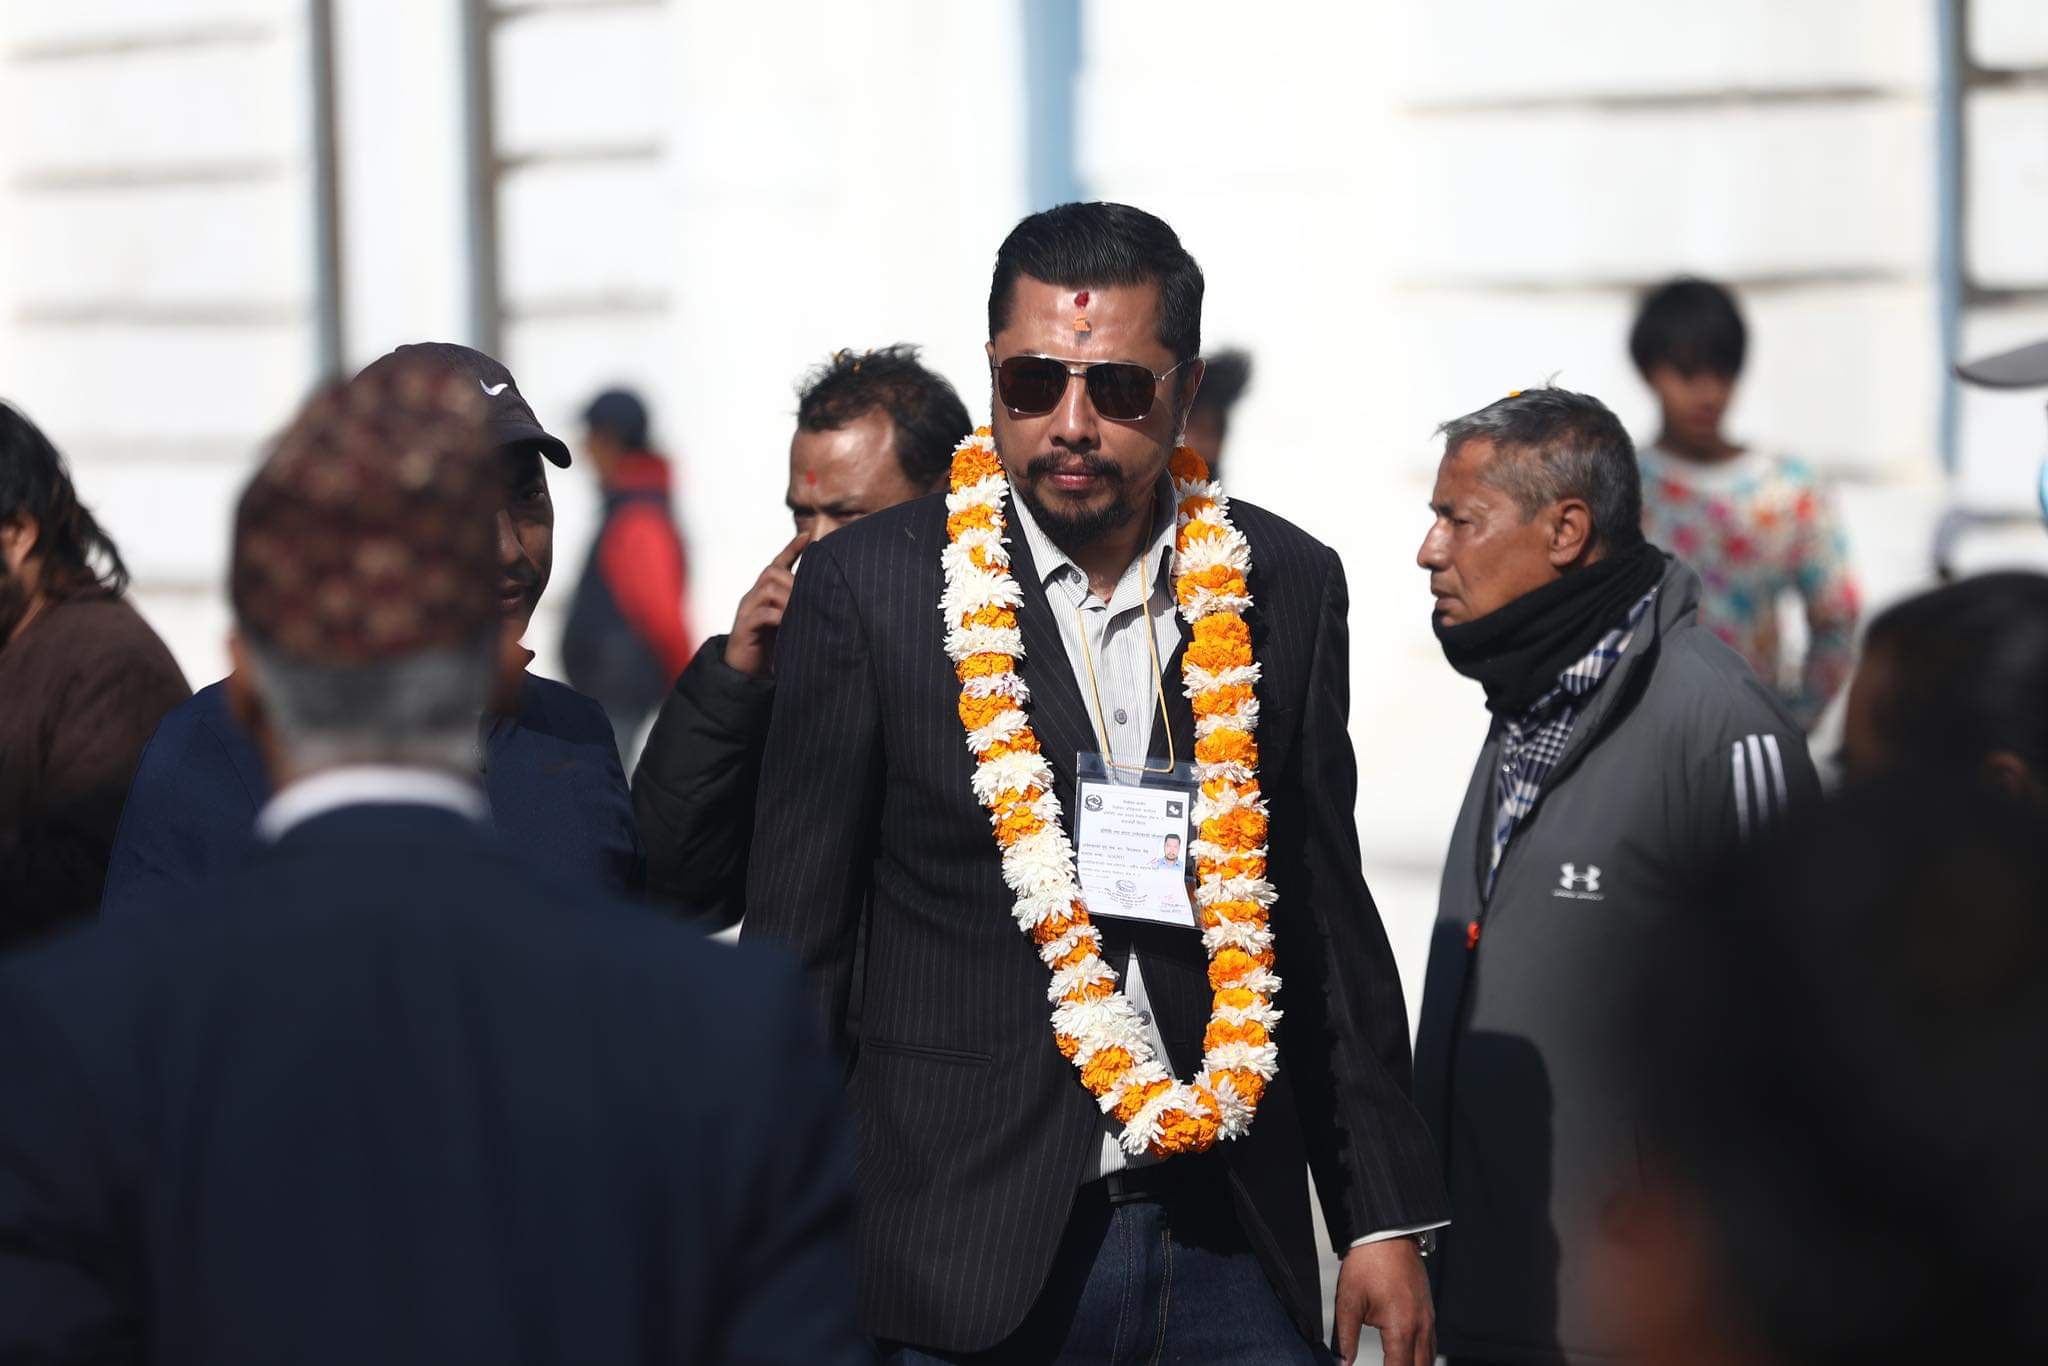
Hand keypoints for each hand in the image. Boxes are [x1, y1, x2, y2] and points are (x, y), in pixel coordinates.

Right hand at [723, 530, 808, 677]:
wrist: (745, 673)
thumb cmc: (771, 647)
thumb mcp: (788, 623)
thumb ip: (799, 608)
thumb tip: (828, 595)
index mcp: (764, 593)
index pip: (776, 564)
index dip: (791, 549)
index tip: (808, 536)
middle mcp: (753, 597)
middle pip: (771, 572)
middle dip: (793, 580)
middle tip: (809, 596)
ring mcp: (746, 611)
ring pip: (767, 588)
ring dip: (788, 597)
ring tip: (799, 612)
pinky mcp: (743, 629)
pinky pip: (760, 614)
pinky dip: (778, 616)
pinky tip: (788, 623)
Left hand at [1332, 1238, 1434, 1365]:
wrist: (1387, 1233)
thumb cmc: (1368, 1263)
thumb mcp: (1348, 1302)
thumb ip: (1345, 1338)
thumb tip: (1341, 1363)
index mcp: (1401, 1328)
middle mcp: (1421, 1326)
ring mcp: (1428, 1318)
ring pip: (1428, 1358)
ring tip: (1397, 1365)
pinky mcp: (1428, 1310)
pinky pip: (1431, 1342)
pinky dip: (1422, 1355)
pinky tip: (1409, 1356)